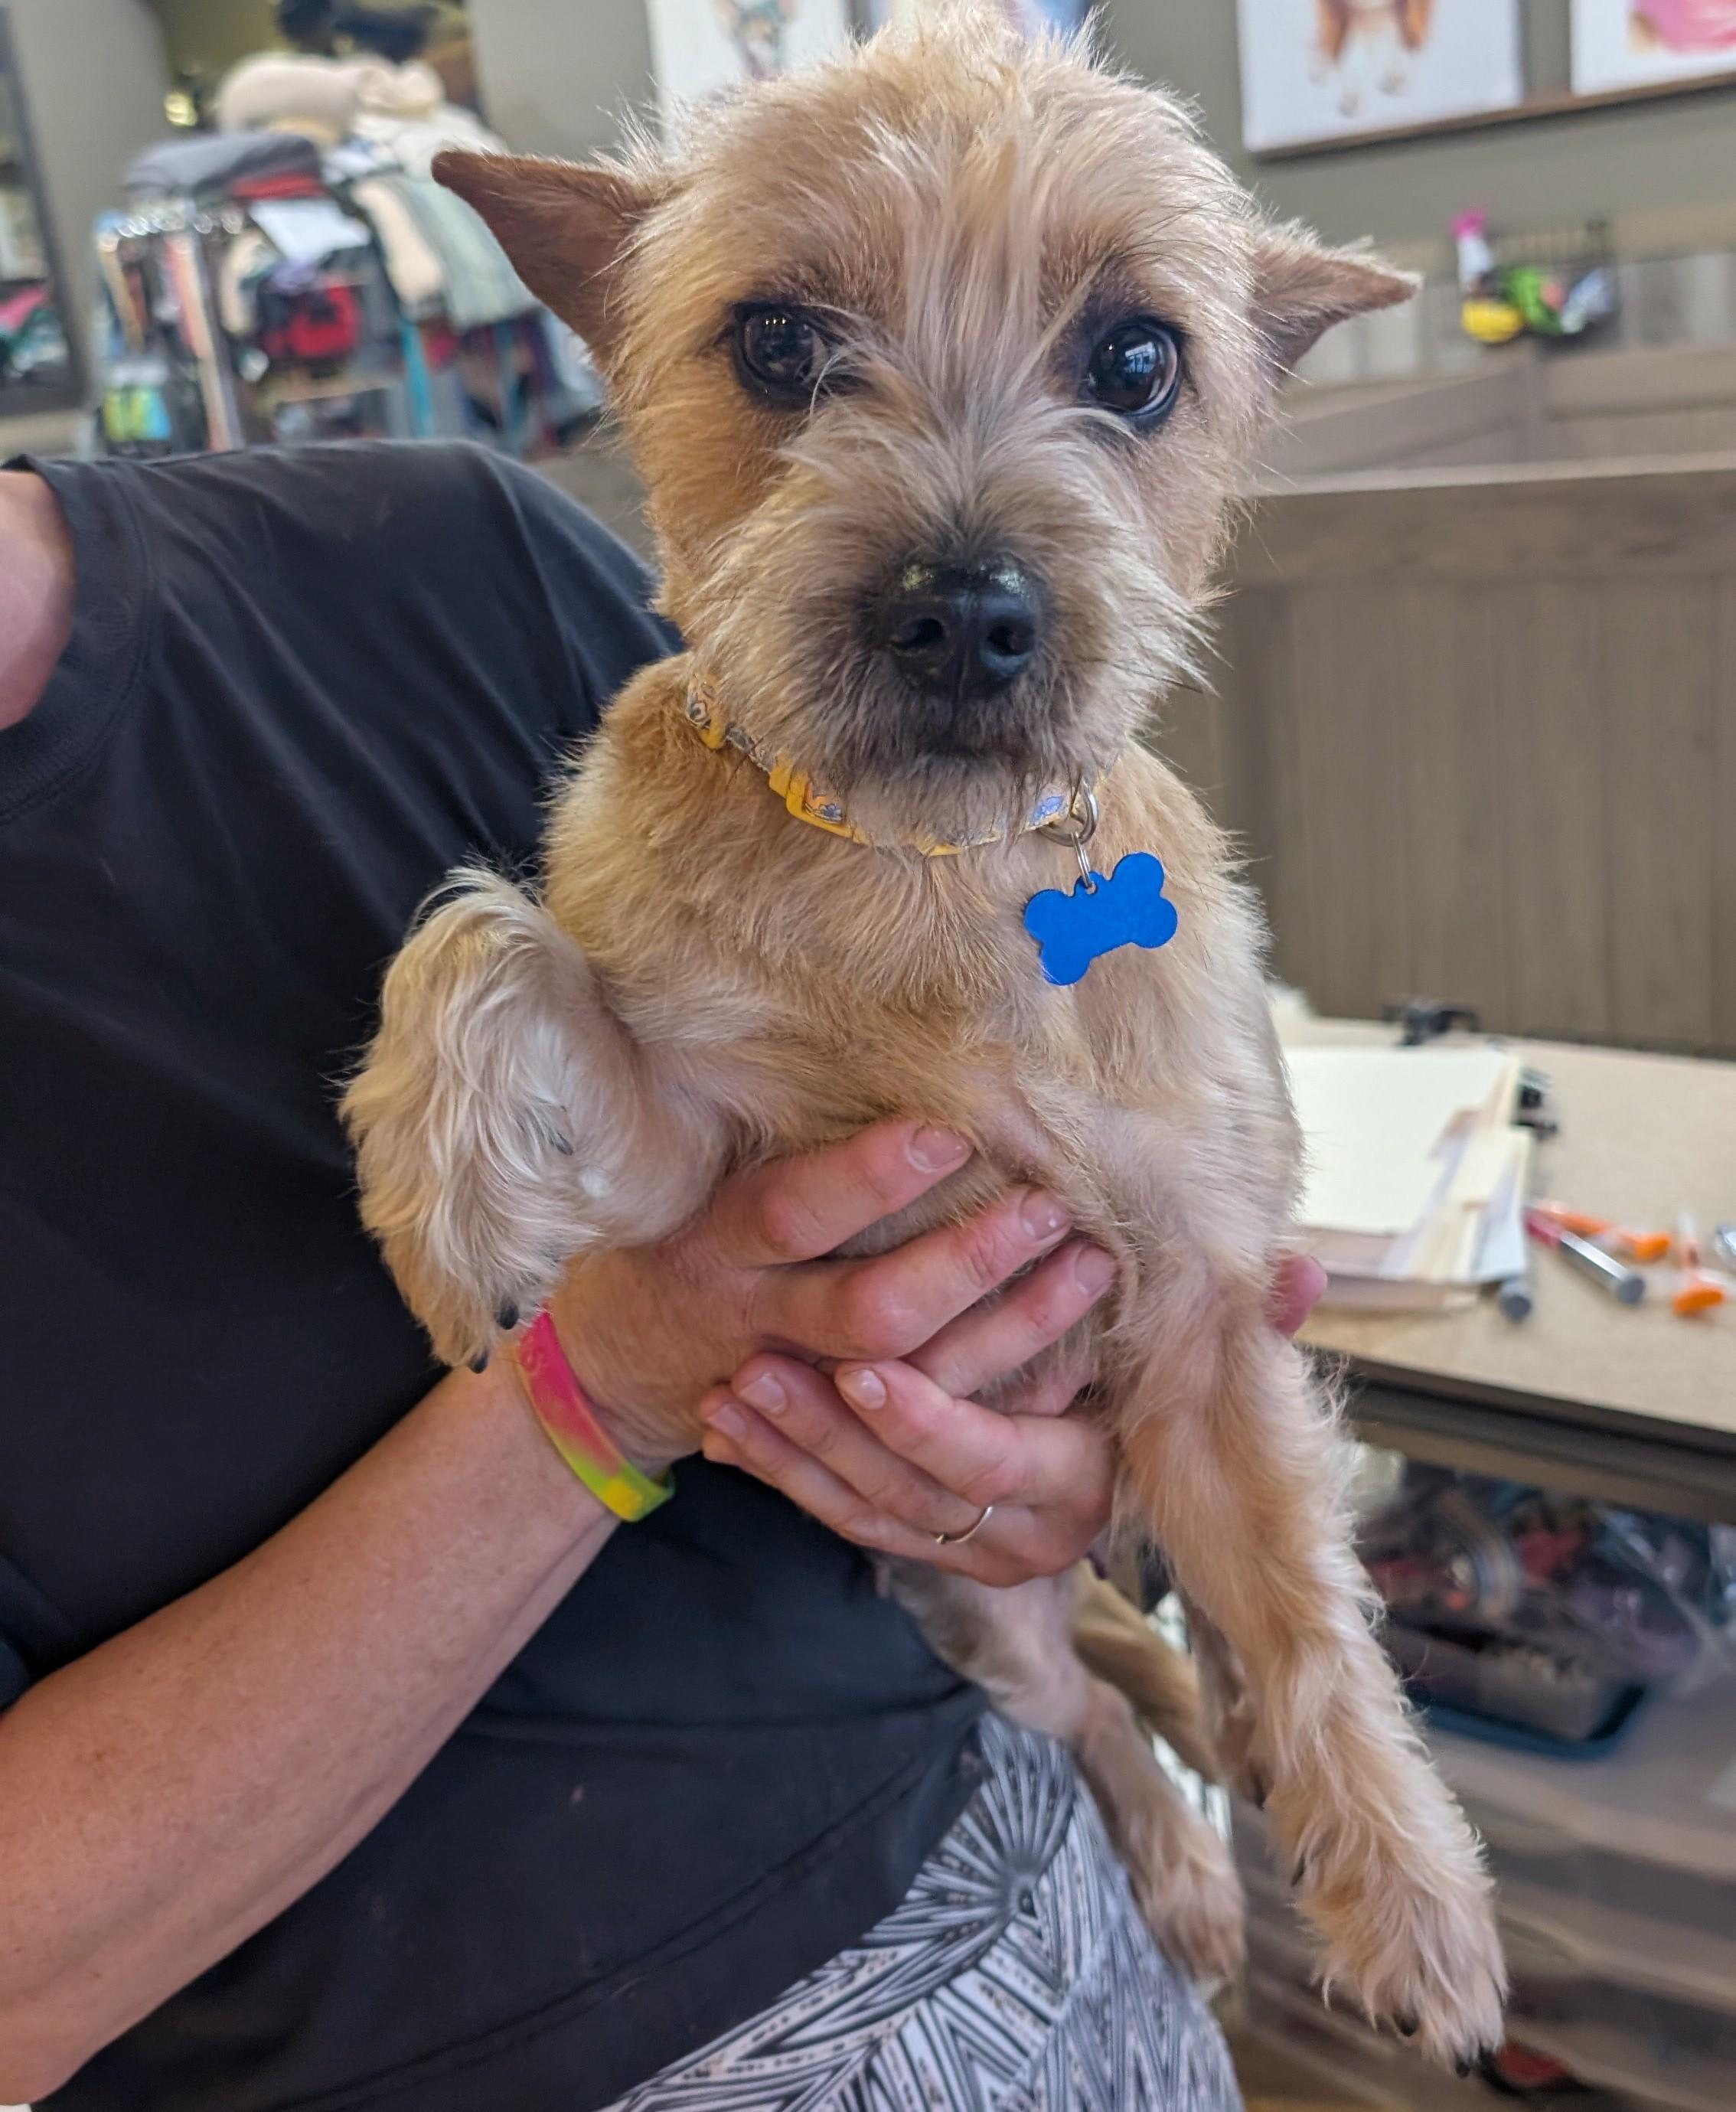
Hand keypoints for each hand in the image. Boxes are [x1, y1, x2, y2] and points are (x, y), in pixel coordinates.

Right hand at [541, 1120, 1086, 1472]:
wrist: (613, 1367)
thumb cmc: (681, 1234)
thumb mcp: (700, 1177)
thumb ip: (780, 1137)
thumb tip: (888, 1042)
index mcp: (720, 1241)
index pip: (791, 1209)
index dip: (868, 1177)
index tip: (950, 1133)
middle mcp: (759, 1320)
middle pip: (869, 1312)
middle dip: (966, 1264)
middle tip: (1051, 1208)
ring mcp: (801, 1390)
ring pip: (913, 1384)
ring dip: (1011, 1334)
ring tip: (1093, 1266)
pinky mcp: (842, 1439)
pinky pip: (931, 1441)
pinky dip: (1008, 1404)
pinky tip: (1082, 1363)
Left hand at [698, 1252, 1327, 1584]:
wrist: (1086, 1466)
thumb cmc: (1129, 1383)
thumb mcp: (1185, 1354)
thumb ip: (1239, 1325)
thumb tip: (1299, 1275)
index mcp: (1081, 1489)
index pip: (991, 1464)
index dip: (927, 1420)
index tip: (863, 1362)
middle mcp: (1021, 1537)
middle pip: (908, 1491)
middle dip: (827, 1430)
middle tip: (759, 1360)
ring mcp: (962, 1551)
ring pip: (861, 1511)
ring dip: (789, 1449)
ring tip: (732, 1381)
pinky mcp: (913, 1545)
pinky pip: (835, 1520)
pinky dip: (779, 1476)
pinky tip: (726, 1427)